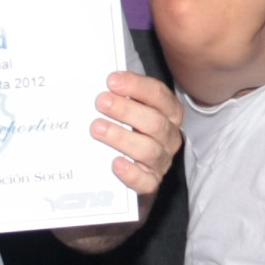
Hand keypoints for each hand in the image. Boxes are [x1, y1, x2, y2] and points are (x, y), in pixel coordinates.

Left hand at [93, 71, 185, 196]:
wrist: (131, 171)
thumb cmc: (128, 131)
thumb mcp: (128, 111)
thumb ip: (118, 97)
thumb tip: (95, 85)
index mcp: (168, 113)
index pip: (159, 95)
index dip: (137, 86)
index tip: (112, 80)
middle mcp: (169, 136)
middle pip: (155, 122)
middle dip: (126, 110)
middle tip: (101, 102)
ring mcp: (162, 161)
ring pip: (149, 150)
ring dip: (122, 137)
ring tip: (97, 128)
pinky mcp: (151, 183)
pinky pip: (147, 181)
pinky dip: (131, 172)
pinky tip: (115, 163)